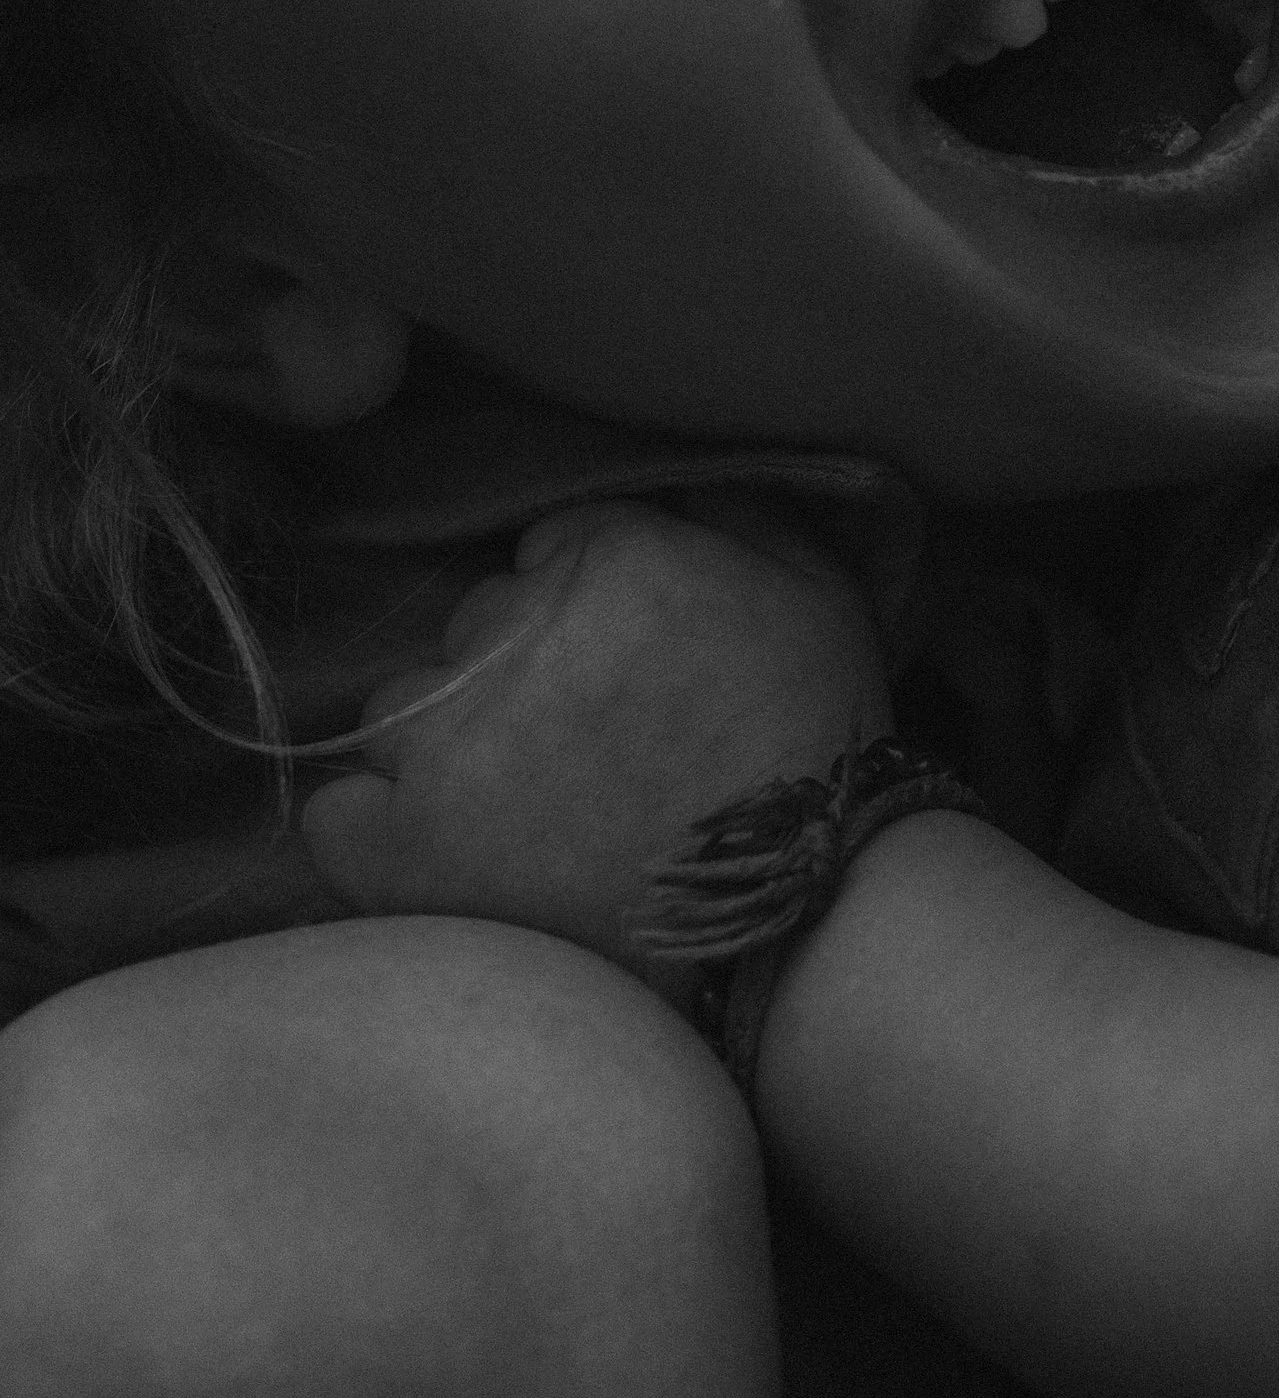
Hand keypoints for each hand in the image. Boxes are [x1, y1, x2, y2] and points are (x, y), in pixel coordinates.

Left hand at [302, 504, 891, 965]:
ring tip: (513, 807)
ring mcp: (448, 743)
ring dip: (446, 741)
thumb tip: (675, 488)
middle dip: (518, 669)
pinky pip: (339, 813)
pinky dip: (375, 826)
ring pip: (400, 705)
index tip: (623, 658)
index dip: (587, 602)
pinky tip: (432, 848)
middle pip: (475, 623)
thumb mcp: (818, 590)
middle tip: (581, 740)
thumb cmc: (820, 742)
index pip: (550, 547)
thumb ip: (736, 516)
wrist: (800, 910)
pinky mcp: (409, 848)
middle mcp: (510, 632)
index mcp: (606, 558)